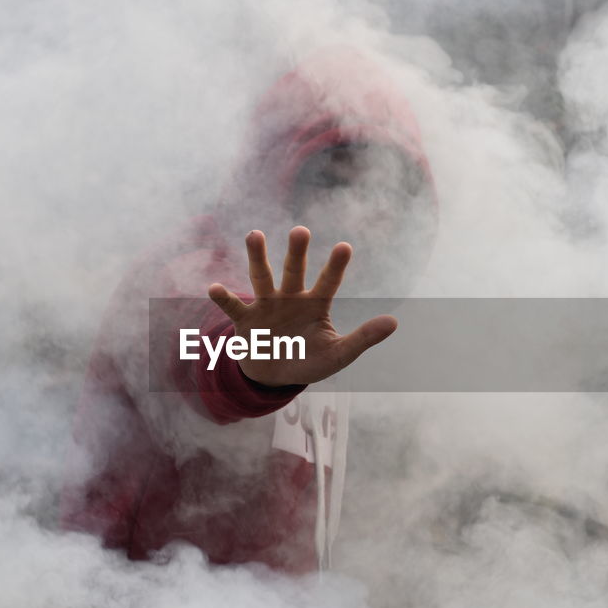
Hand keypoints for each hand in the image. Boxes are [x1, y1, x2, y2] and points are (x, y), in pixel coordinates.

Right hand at [207, 226, 396, 386]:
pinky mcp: (245, 321)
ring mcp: (266, 307)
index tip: (344, 246)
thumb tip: (394, 322)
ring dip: (257, 258)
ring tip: (255, 235)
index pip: (328, 282)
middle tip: (301, 231)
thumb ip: (363, 338)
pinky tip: (213, 287)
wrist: (274, 377)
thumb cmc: (309, 361)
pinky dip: (223, 298)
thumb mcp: (338, 354)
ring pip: (262, 278)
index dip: (336, 266)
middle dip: (297, 253)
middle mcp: (290, 298)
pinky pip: (233, 307)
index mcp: (315, 304)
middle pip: (293, 271)